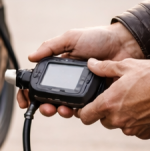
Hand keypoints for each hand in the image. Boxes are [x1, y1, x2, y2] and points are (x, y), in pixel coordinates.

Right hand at [17, 23, 143, 116]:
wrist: (124, 44)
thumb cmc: (99, 38)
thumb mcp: (71, 38)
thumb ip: (50, 46)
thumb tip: (30, 57)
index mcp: (59, 67)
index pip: (39, 82)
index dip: (29, 93)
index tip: (25, 102)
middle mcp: (68, 81)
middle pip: (49, 99)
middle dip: (44, 106)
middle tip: (46, 109)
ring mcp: (81, 90)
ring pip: (65, 106)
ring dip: (60, 111)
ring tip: (62, 110)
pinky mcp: (95, 97)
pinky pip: (85, 109)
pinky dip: (79, 112)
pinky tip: (78, 109)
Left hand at [77, 58, 149, 138]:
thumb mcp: (126, 66)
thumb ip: (105, 67)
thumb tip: (90, 64)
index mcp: (108, 103)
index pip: (85, 116)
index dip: (85, 111)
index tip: (89, 106)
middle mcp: (117, 119)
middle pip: (104, 120)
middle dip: (108, 112)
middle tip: (120, 98)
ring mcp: (131, 128)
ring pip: (120, 126)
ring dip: (123, 117)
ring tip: (136, 102)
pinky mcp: (145, 133)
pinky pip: (135, 130)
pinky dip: (138, 123)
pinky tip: (147, 110)